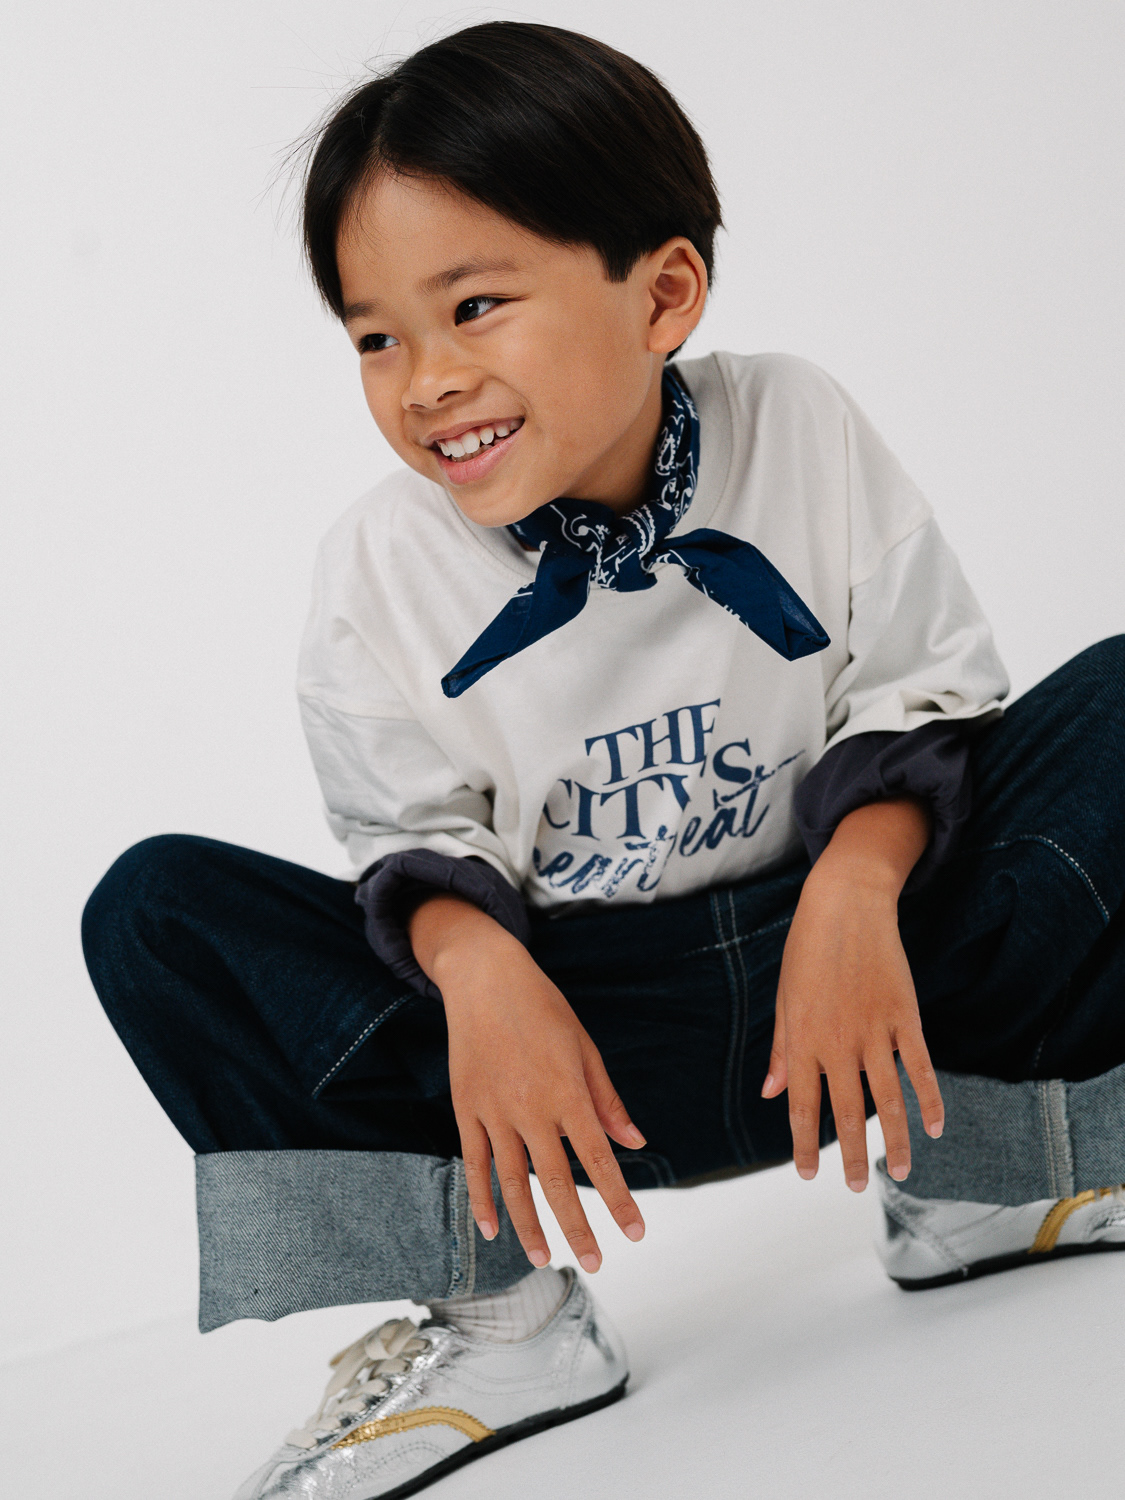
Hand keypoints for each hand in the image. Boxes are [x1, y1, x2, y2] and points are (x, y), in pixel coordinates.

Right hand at [409, 895, 646, 1270]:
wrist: (483, 977)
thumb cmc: (541, 1007)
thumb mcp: (584, 1046)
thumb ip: (607, 1100)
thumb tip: (634, 1141)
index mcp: (567, 1091)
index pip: (598, 1159)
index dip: (619, 1200)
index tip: (636, 1233)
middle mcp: (531, 1108)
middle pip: (556, 1181)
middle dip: (577, 1227)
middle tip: (594, 1263)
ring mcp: (494, 1111)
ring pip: (512, 1181)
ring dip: (529, 1224)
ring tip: (544, 1259)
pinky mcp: (467, 1108)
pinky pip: (475, 1163)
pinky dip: (481, 1198)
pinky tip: (492, 1230)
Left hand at [761, 800, 943, 1189]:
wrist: (846, 904)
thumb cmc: (808, 950)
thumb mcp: (785, 997)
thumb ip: (784, 1049)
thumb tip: (772, 1092)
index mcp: (803, 1039)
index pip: (803, 1106)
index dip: (805, 1144)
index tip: (808, 1175)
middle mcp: (838, 1041)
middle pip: (846, 1112)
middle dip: (853, 1156)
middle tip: (857, 1188)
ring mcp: (875, 1030)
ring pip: (889, 1099)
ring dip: (894, 1141)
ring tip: (899, 1172)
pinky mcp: (905, 1016)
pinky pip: (920, 1067)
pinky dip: (931, 1100)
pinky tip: (936, 1128)